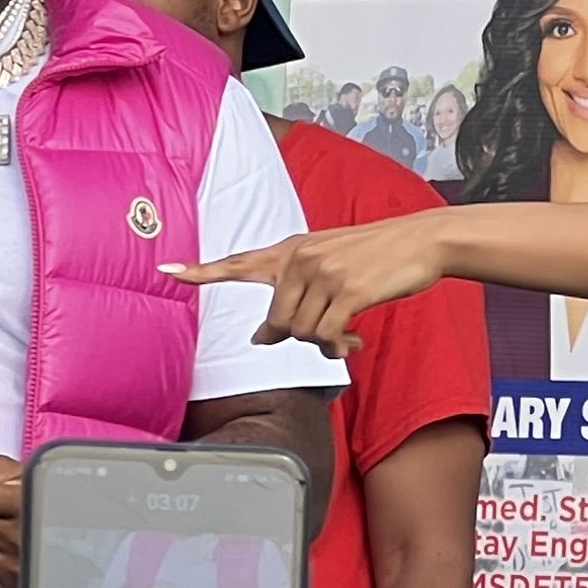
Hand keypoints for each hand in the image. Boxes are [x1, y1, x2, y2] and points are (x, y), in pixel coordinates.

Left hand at [174, 213, 453, 361]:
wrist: (419, 240)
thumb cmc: (374, 256)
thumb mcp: (327, 263)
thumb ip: (292, 293)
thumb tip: (263, 337)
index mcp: (291, 249)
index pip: (237, 262)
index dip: (201, 270)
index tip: (167, 269)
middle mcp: (300, 258)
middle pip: (277, 322)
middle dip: (300, 338)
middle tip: (330, 336)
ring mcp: (323, 273)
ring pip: (301, 334)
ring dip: (325, 344)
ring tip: (346, 336)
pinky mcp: (347, 291)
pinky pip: (325, 338)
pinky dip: (338, 347)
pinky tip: (353, 341)